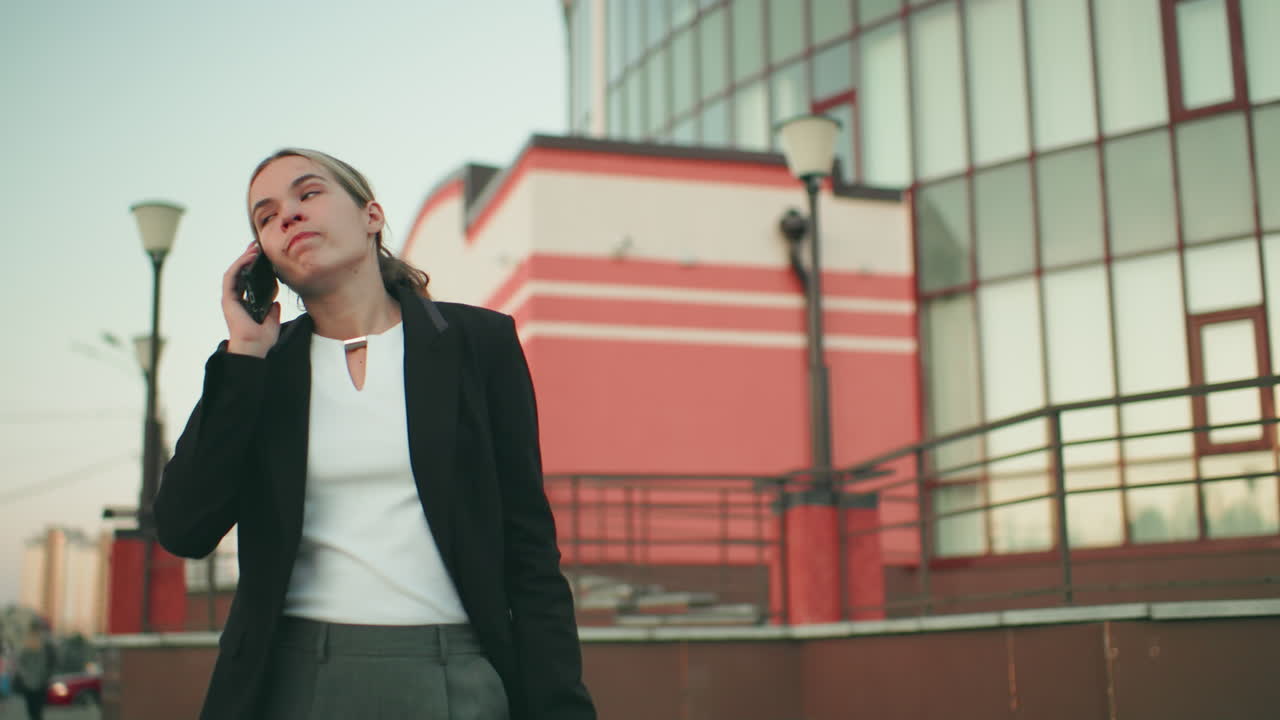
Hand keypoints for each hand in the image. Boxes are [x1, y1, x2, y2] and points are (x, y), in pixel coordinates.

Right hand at [221, 243, 280, 357]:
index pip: (248, 279)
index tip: (263, 256)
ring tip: (254, 248)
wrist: (255, 347)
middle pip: (240, 273)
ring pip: (235, 272)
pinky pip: (232, 277)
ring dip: (243, 258)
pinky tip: (248, 257)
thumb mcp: (272, 320)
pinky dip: (239, 265)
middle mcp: (236, 299)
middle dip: (247, 257)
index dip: (253, 267)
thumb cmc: (262, 338)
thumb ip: (272, 310)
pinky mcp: (228, 298)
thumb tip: (276, 302)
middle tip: (257, 245)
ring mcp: (230, 298)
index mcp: (245, 302)